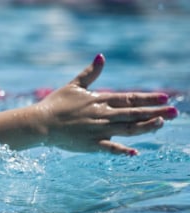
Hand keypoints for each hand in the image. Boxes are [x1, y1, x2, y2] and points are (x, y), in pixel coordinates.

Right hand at [33, 54, 177, 154]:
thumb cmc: (55, 104)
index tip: (166, 97)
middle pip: (134, 113)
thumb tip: (102, 56)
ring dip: (145, 126)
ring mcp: (97, 129)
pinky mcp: (90, 144)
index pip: (130, 98)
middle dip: (156, 112)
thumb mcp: (74, 85)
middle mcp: (103, 114)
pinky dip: (121, 150)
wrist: (40, 122)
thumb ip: (90, 73)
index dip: (148, 98)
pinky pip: (109, 148)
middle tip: (175, 112)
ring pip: (127, 128)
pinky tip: (134, 152)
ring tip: (161, 124)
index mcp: (100, 100)